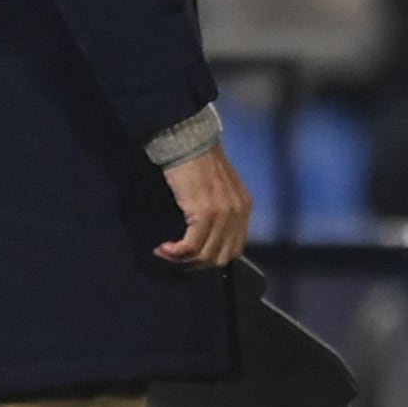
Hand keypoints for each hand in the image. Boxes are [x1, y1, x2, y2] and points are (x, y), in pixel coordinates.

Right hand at [156, 145, 250, 267]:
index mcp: (243, 208)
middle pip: (221, 256)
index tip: (190, 255)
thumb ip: (219, 209)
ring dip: (183, 260)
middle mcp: (238, 214)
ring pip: (206, 254)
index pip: (235, 248)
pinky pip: (192, 245)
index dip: (211, 258)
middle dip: (197, 263)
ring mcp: (222, 214)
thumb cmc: (198, 161)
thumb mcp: (218, 188)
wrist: (189, 142)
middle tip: (176, 258)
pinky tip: (164, 247)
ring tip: (165, 252)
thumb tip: (204, 233)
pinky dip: (176, 252)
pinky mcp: (203, 213)